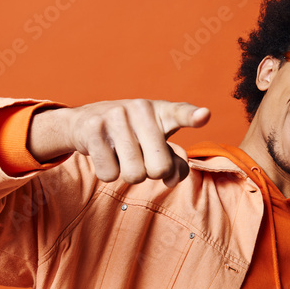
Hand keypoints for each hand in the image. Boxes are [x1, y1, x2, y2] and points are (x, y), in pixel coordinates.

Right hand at [29, 99, 209, 185]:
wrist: (85, 121)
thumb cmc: (132, 136)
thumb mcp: (157, 144)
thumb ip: (174, 163)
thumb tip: (172, 180)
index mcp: (160, 111)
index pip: (180, 113)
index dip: (193, 116)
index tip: (204, 116)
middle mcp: (140, 108)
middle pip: (160, 168)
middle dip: (152, 173)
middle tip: (141, 158)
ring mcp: (115, 116)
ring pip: (134, 174)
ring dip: (129, 174)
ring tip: (122, 155)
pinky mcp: (93, 128)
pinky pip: (109, 174)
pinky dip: (108, 172)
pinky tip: (105, 154)